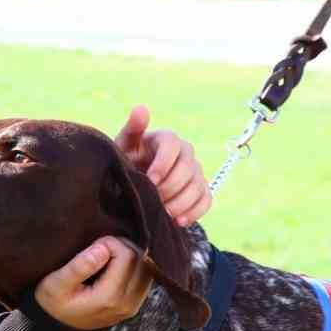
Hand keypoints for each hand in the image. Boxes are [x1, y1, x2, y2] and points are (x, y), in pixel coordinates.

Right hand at [33, 236, 151, 329]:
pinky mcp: (136, 304)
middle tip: (99, 248)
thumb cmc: (54, 300)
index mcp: (109, 298)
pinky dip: (134, 265)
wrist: (58, 324)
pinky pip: (146, 276)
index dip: (111, 242)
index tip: (93, 245)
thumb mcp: (55, 284)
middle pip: (140, 259)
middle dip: (121, 246)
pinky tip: (115, 265)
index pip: (127, 255)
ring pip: (147, 266)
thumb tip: (103, 249)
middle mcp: (127, 304)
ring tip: (107, 255)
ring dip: (129, 254)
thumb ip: (78, 267)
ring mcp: (134, 306)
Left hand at [114, 105, 211, 226]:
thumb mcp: (124, 146)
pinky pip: (206, 200)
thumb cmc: (128, 161)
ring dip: (180, 203)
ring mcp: (196, 172)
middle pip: (188, 169)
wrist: (135, 183)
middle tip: (152, 200)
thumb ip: (132, 129)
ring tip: (162, 214)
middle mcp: (186, 152)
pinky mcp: (201, 189)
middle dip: (170, 188)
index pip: (173, 145)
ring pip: (198, 187)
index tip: (150, 180)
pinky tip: (178, 221)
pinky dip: (194, 212)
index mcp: (167, 139)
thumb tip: (141, 108)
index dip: (163, 163)